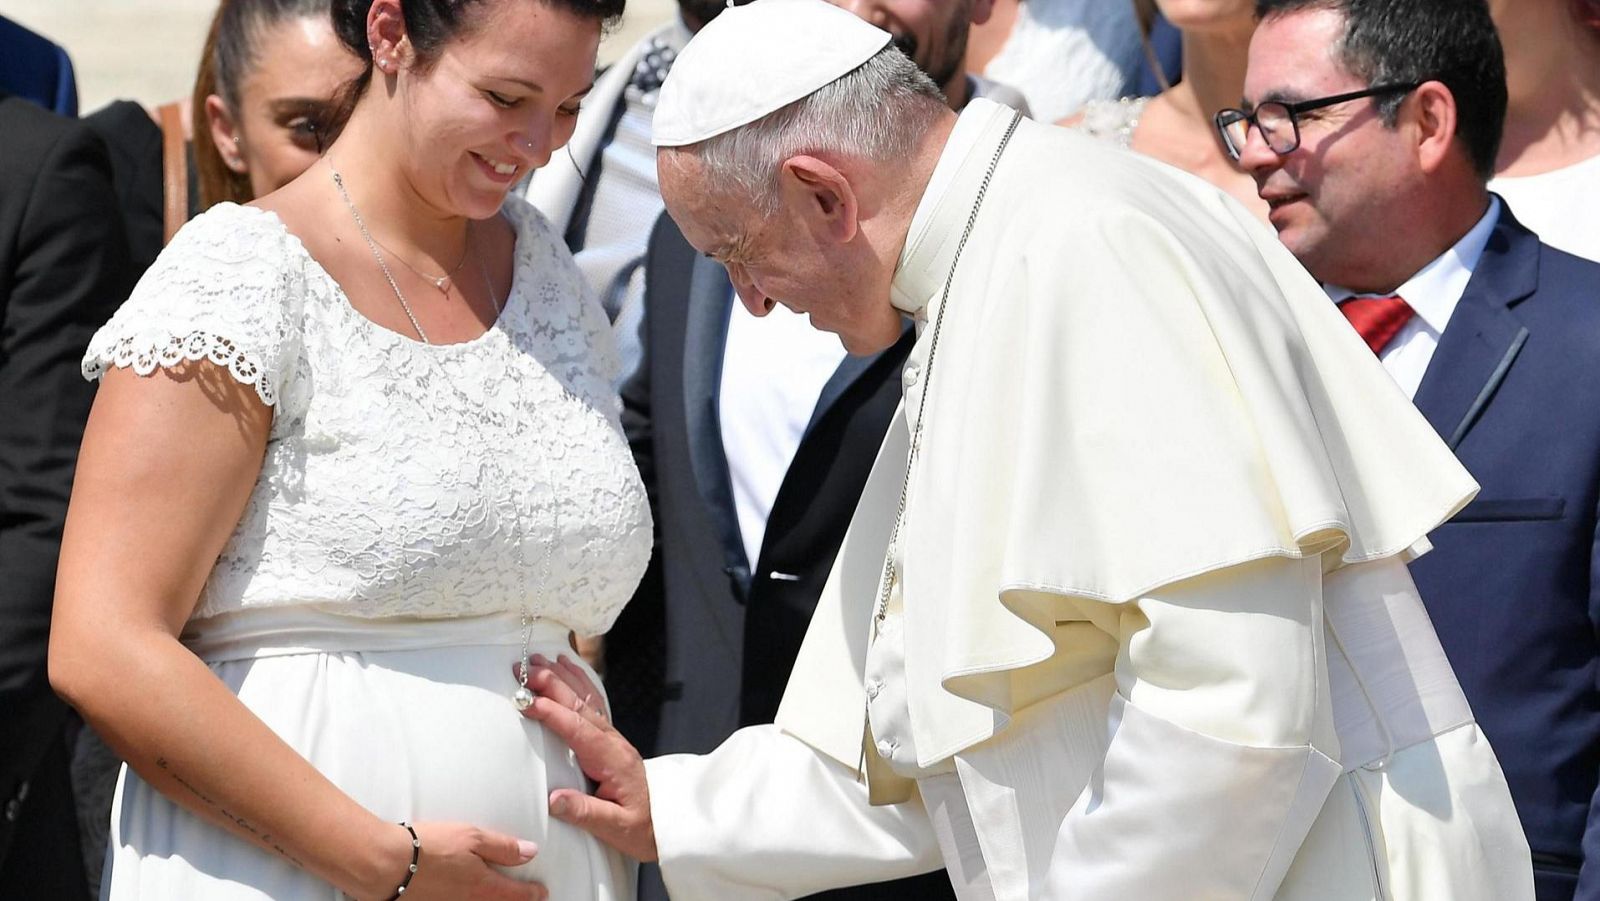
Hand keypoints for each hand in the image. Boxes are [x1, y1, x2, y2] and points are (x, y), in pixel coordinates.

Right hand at [361, 821, 547, 900]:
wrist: (386, 865)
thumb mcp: (472, 837)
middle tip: (528, 899)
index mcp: (484, 886)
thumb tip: (531, 852)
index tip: (542, 893)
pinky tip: (469, 896)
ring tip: (500, 897)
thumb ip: (503, 847)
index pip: (517, 894)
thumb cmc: (429, 846)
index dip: (533, 894)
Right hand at [514, 654, 657, 861]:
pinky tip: (568, 669)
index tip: (528, 701)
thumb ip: (586, 813)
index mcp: (612, 759)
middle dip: (553, 684)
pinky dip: (579, 683)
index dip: (553, 713)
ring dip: (563, 678)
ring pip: (586, 699)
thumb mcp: (616, 828)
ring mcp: (612, 738)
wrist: (667, 821)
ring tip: (540, 660)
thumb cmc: (641, 827)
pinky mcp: (609, 739)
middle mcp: (612, 742)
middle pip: (581, 706)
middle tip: (526, 668)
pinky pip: (593, 703)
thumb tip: (554, 800)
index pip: (578, 730)